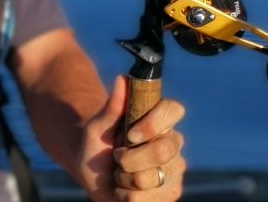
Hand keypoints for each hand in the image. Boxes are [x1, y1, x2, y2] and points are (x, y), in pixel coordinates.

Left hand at [76, 76, 185, 200]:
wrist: (92, 177)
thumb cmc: (96, 147)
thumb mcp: (97, 128)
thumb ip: (112, 107)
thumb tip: (123, 78)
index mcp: (158, 120)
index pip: (173, 109)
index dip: (153, 123)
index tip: (130, 134)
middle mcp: (172, 144)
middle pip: (163, 150)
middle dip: (131, 158)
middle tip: (118, 158)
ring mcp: (174, 170)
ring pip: (153, 178)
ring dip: (126, 179)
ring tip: (120, 175)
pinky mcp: (171, 193)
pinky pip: (149, 199)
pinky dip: (128, 196)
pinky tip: (124, 191)